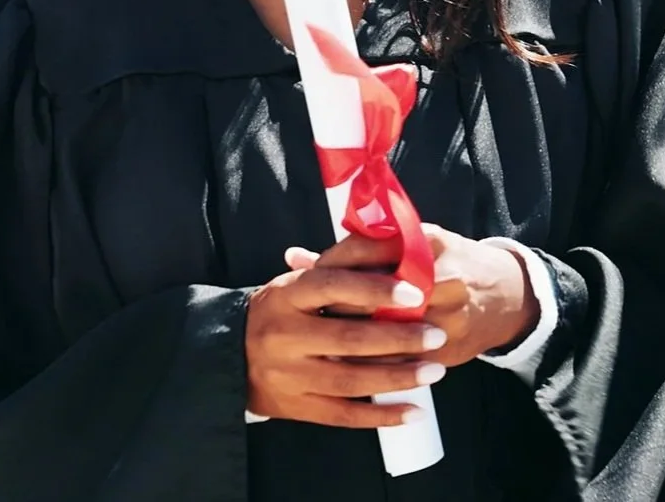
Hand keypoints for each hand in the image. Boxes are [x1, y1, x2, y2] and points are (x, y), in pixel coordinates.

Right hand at [244, 250, 449, 427]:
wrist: (228, 356)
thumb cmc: (278, 311)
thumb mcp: (295, 283)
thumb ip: (337, 271)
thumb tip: (390, 249)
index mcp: (286, 296)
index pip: (333, 286)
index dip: (375, 288)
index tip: (415, 291)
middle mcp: (285, 336)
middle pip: (349, 339)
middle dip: (399, 338)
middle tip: (436, 335)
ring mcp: (290, 375)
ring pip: (351, 380)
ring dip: (398, 377)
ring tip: (434, 370)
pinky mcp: (297, 408)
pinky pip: (345, 415)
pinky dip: (382, 415)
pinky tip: (413, 410)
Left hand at [286, 225, 539, 368]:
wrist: (503, 294)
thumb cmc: (445, 262)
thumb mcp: (409, 244)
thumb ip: (354, 252)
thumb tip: (293, 257)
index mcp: (428, 243)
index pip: (369, 251)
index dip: (333, 266)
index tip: (307, 280)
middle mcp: (442, 276)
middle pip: (377, 296)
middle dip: (340, 309)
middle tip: (307, 320)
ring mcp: (450, 314)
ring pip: (390, 333)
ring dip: (354, 343)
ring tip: (320, 347)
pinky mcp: (451, 346)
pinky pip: (405, 360)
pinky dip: (377, 365)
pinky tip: (351, 367)